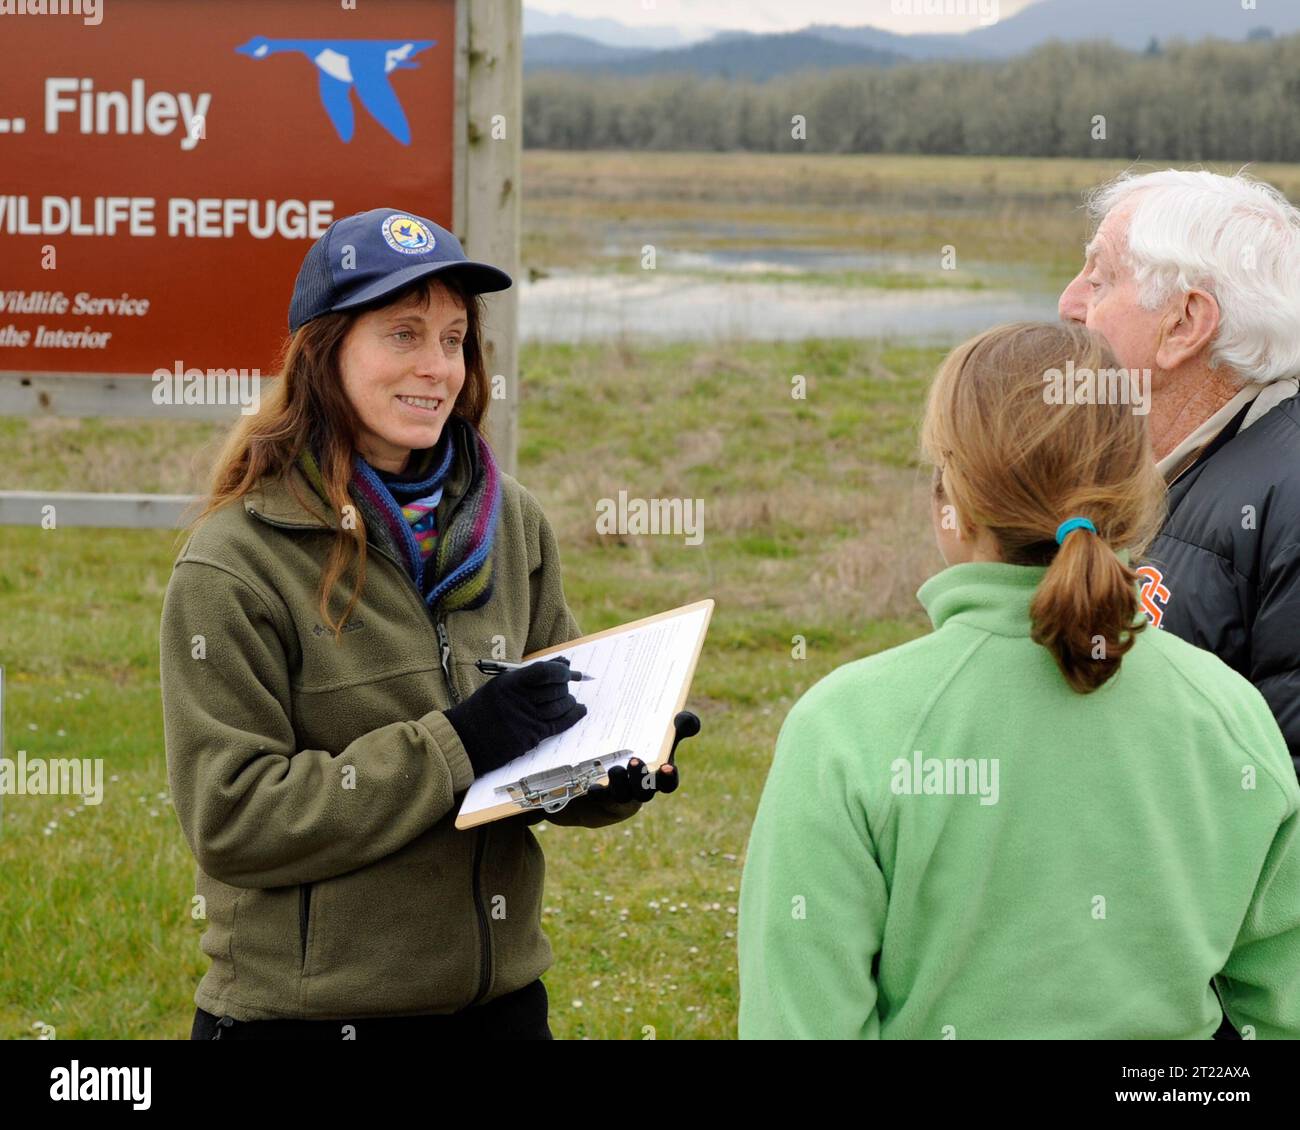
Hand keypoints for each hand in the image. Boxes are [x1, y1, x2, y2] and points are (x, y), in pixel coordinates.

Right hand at [445, 657, 586, 777]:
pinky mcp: (530, 738)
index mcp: (508, 684)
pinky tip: (580, 710)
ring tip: (568, 700)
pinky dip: (573, 716)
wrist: (464, 741)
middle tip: (565, 686)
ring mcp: (525, 721)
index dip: (560, 670)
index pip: (543, 671)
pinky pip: (559, 725)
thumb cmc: (481, 711)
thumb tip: (563, 663)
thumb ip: (528, 675)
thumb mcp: (499, 685)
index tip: (566, 670)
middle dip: (565, 686)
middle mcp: (518, 701)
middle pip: (555, 689)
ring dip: (569, 702)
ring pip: (560, 707)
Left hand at [586, 711, 698, 804]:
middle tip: (635, 760)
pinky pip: (599, 798)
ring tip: (616, 768)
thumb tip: (685, 719)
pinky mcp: (601, 795)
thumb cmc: (647, 752)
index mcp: (659, 778)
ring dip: (619, 782)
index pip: (669, 783)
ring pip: (622, 795)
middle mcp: (641, 790)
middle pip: (645, 792)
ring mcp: (621, 794)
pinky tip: (593, 786)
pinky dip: (596, 792)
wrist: (615, 772)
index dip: (668, 778)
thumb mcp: (664, 738)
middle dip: (640, 778)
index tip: (667, 766)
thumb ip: (679, 726)